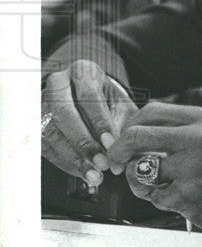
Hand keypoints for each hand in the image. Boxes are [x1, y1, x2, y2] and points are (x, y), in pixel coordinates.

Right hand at [41, 60, 137, 184]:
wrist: (87, 95)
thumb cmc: (107, 100)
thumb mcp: (120, 104)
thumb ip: (124, 125)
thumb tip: (120, 157)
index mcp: (82, 72)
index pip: (89, 96)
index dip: (100, 122)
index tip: (111, 143)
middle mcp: (57, 84)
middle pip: (64, 114)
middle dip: (84, 142)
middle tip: (102, 163)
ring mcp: (41, 103)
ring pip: (51, 132)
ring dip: (73, 158)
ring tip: (94, 174)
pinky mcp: (33, 123)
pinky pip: (45, 146)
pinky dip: (64, 162)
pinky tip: (81, 172)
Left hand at [108, 102, 201, 239]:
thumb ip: (178, 129)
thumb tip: (133, 130)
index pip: (151, 111)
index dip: (129, 125)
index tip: (125, 138)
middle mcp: (198, 139)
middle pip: (136, 136)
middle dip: (117, 150)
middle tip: (114, 161)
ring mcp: (192, 168)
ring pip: (138, 169)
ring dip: (139, 180)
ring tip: (158, 184)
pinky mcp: (186, 195)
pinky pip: (152, 196)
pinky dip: (158, 199)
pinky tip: (178, 197)